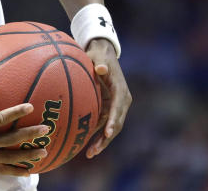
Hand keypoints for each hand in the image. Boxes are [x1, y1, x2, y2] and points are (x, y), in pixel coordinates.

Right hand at [0, 71, 50, 175]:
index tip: (30, 107)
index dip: (15, 113)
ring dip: (26, 156)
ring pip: (7, 158)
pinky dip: (15, 170)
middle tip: (45, 129)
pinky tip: (29, 170)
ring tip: (44, 151)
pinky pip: (0, 169)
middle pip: (7, 141)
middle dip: (27, 136)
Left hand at [85, 38, 131, 157]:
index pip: (118, 108)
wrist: (102, 53)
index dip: (113, 121)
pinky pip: (104, 124)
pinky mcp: (109, 108)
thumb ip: (99, 63)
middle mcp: (121, 100)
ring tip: (90, 153)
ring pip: (111, 128)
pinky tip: (86, 145)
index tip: (108, 132)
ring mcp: (116, 106)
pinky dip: (97, 135)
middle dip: (106, 138)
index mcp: (120, 90)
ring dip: (102, 141)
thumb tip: (101, 69)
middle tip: (94, 150)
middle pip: (116, 123)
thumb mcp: (98, 56)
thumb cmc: (98, 54)